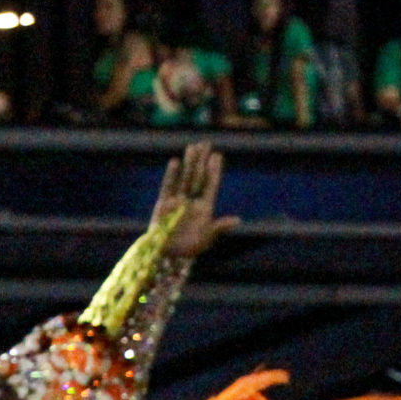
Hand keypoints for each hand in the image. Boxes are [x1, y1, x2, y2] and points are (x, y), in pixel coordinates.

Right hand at [154, 140, 239, 258]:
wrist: (167, 256)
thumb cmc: (189, 249)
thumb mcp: (206, 238)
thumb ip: (219, 227)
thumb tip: (237, 220)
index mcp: (204, 207)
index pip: (211, 184)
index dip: (214, 170)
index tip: (217, 155)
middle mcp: (191, 201)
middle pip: (198, 176)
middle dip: (202, 160)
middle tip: (206, 143)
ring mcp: (177, 201)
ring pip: (184, 177)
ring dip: (189, 162)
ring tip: (192, 147)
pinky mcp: (163, 204)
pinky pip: (168, 186)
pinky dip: (171, 175)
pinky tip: (175, 162)